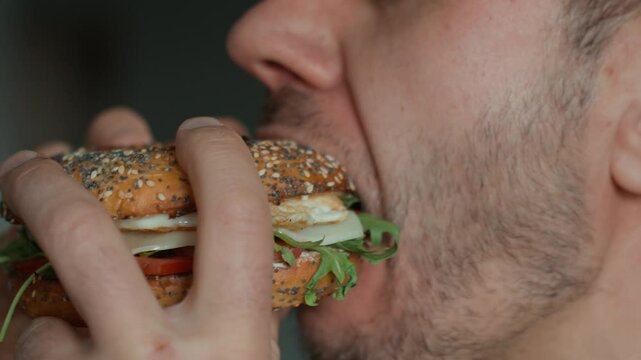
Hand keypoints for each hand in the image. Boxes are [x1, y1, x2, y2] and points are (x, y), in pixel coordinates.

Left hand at [0, 109, 280, 358]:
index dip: (217, 152)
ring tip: (25, 226)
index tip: (201, 131)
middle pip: (82, 230)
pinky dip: (28, 317)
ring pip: (28, 285)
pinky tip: (45, 320)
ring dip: (22, 248)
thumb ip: (260, 303)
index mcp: (230, 336)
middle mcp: (156, 357)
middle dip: (47, 178)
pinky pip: (17, 334)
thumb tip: (270, 226)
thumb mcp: (254, 358)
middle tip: (39, 160)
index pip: (235, 213)